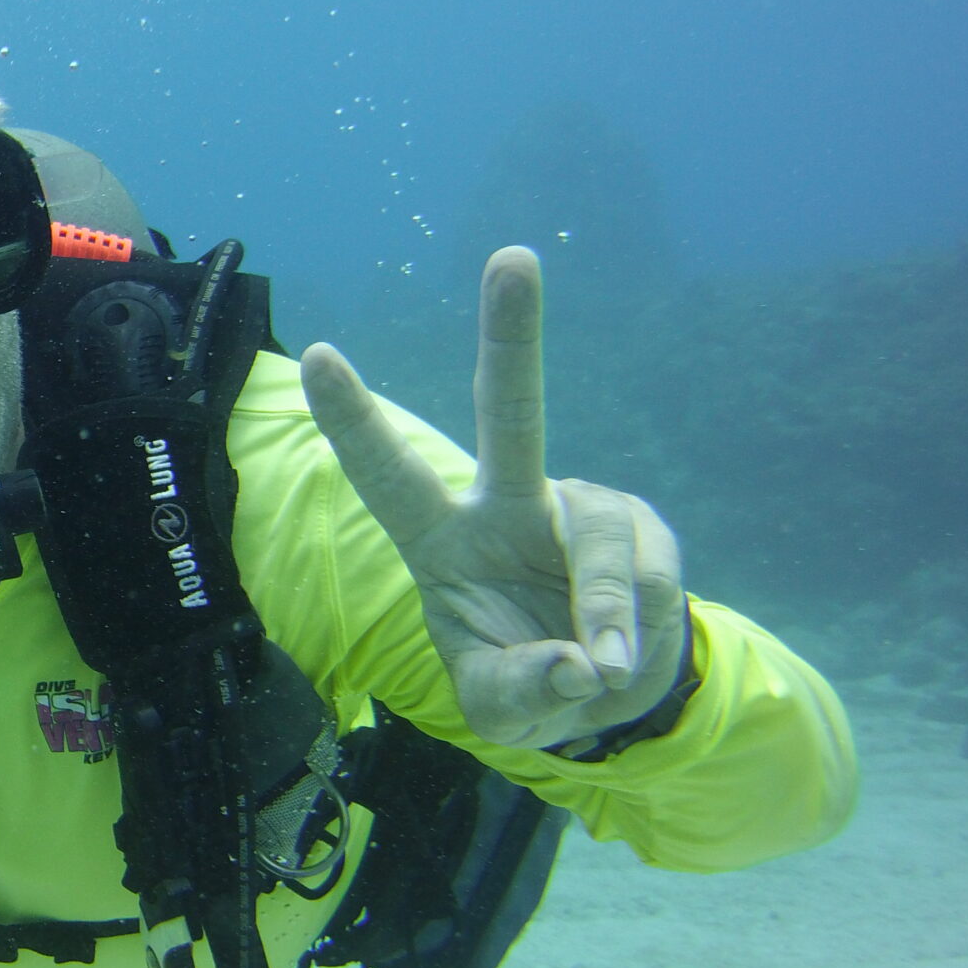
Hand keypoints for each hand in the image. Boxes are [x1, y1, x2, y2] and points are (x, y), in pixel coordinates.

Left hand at [299, 248, 686, 749]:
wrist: (610, 696)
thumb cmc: (527, 684)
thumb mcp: (499, 710)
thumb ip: (518, 691)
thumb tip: (577, 662)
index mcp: (441, 538)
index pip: (388, 473)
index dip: (353, 420)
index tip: (319, 353)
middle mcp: (508, 504)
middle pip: (511, 412)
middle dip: (513, 335)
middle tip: (513, 257)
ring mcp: (581, 510)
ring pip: (599, 547)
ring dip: (603, 618)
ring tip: (600, 670)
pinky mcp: (643, 531)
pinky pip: (648, 580)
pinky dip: (638, 632)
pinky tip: (626, 654)